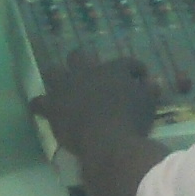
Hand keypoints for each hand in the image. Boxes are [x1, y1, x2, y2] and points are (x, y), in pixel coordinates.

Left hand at [31, 50, 158, 160]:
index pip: (127, 62)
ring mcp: (66, 87)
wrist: (107, 140)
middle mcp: (86, 72)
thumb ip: (150, 90)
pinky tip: (44, 109)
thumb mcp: (148, 104)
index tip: (140, 77)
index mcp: (113, 69)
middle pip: (80, 55)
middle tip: (92, 74)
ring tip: (62, 86)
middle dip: (85, 61)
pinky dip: (42, 105)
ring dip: (57, 78)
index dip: (135, 69)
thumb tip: (155, 81)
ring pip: (53, 72)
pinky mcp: (52, 107)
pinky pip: (38, 103)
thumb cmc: (132, 120)